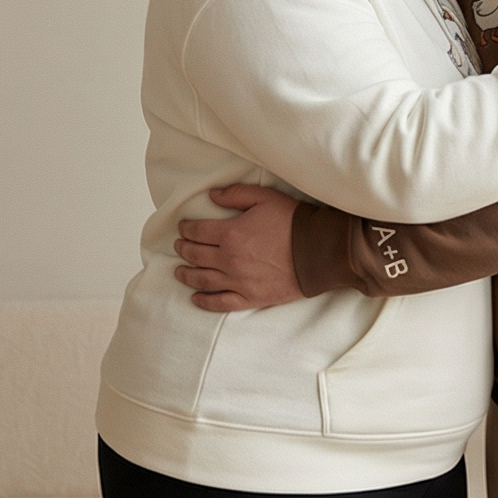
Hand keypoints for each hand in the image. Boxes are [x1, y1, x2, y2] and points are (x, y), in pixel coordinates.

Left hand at [174, 185, 303, 310]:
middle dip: (184, 249)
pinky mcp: (250, 297)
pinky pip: (220, 303)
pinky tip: (195, 298)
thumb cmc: (294, 221)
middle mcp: (229, 259)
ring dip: (187, 275)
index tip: (183, 227)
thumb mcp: (265, 197)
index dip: (186, 228)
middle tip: (179, 246)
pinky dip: (204, 301)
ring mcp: (238, 281)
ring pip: (202, 280)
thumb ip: (236, 194)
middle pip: (196, 255)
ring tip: (179, 271)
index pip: (197, 231)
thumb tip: (212, 196)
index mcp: (231, 233)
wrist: (318, 250)